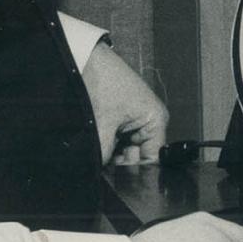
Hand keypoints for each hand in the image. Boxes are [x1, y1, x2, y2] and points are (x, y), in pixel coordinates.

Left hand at [81, 41, 168, 164]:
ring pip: (126, 149)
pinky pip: (118, 140)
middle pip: (139, 155)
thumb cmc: (104, 82)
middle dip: (122, 163)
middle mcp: (150, 121)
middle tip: (104, 168)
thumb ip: (104, 151)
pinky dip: (109, 145)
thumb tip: (99, 170)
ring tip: (100, 154)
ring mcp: (136, 119)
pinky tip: (99, 146)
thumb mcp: (103, 123)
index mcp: (155, 120)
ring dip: (113, 154)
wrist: (87, 61)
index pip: (153, 157)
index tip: (120, 180)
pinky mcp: (123, 118)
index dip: (136, 170)